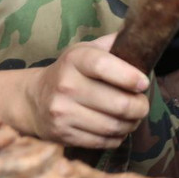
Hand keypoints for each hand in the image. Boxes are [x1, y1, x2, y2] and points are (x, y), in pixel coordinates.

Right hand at [24, 33, 150, 147]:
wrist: (34, 99)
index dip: (129, 76)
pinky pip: (102, 141)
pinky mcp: (63, 134)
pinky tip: (119, 129)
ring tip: (135, 117)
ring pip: (113, 126)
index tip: (144, 83)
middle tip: (143, 104)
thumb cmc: (71, 71)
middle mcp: (66, 85)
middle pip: (117, 103)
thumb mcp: (86, 50)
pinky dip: (118, 137)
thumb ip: (113, 43)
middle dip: (140, 106)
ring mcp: (62, 112)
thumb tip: (141, 36)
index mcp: (75, 59)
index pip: (103, 66)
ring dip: (132, 124)